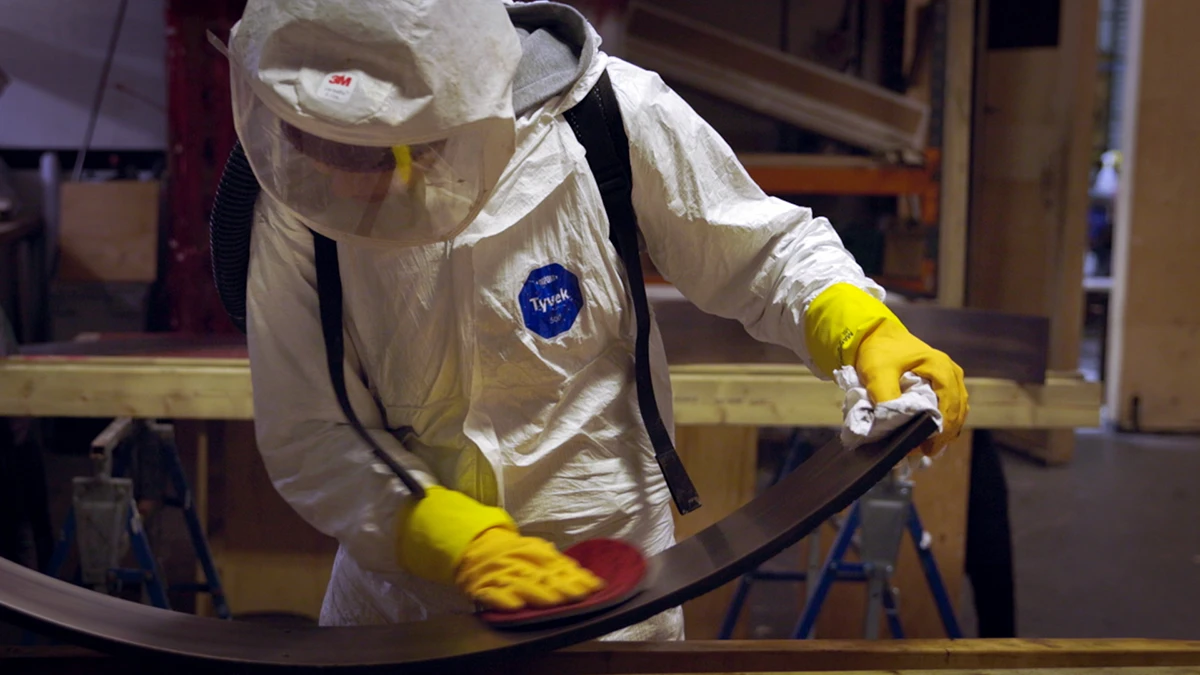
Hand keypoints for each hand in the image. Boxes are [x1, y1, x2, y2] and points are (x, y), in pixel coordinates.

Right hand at [455, 527, 604, 610]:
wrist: (474, 546)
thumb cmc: (513, 553)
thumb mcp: (536, 551)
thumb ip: (559, 564)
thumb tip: (589, 579)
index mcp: (534, 553)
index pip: (559, 565)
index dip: (576, 577)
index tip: (594, 587)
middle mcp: (520, 564)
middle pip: (542, 576)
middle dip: (561, 586)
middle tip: (578, 597)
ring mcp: (501, 576)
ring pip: (520, 585)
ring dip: (536, 594)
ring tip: (552, 602)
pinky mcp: (483, 588)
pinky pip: (491, 594)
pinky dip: (502, 600)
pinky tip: (514, 607)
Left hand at [855, 319, 967, 454]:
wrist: (875, 335)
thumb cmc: (878, 352)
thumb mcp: (877, 374)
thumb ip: (886, 399)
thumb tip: (893, 427)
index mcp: (940, 367)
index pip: (950, 405)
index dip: (941, 430)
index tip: (928, 448)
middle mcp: (951, 372)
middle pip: (957, 411)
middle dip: (943, 434)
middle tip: (925, 453)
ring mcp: (950, 377)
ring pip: (956, 411)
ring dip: (944, 430)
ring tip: (926, 447)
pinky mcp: (943, 383)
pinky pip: (950, 406)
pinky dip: (942, 422)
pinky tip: (929, 435)